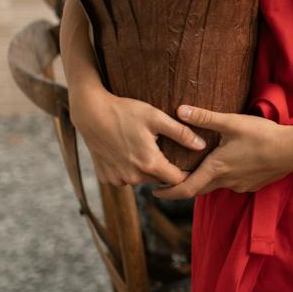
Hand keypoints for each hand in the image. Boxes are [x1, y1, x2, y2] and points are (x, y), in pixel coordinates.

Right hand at [69, 85, 207, 188]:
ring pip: (141, 180)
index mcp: (149, 163)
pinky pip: (124, 179)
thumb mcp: (156, 117)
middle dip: (165, 169)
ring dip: (145, 170)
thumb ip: (181, 133)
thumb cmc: (125, 111)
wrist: (90, 113)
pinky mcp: (106, 178)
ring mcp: (118, 178)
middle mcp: (133, 177)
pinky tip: (126, 153)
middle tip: (164, 151)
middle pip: (159, 180)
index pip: (177, 180)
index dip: (185, 173)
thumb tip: (202, 146)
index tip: (189, 164)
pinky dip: (128, 170)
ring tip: (143, 149)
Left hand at [151, 105, 292, 201]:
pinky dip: (223, 178)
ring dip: (204, 181)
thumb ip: (205, 118)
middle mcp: (226, 181)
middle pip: (199, 190)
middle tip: (169, 180)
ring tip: (197, 169)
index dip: (168, 192)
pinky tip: (228, 165)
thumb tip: (179, 110)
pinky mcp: (253, 184)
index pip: (186, 188)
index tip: (154, 192)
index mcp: (217, 168)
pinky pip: (232, 184)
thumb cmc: (264, 136)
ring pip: (216, 186)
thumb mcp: (232, 122)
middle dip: (183, 186)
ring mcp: (241, 185)